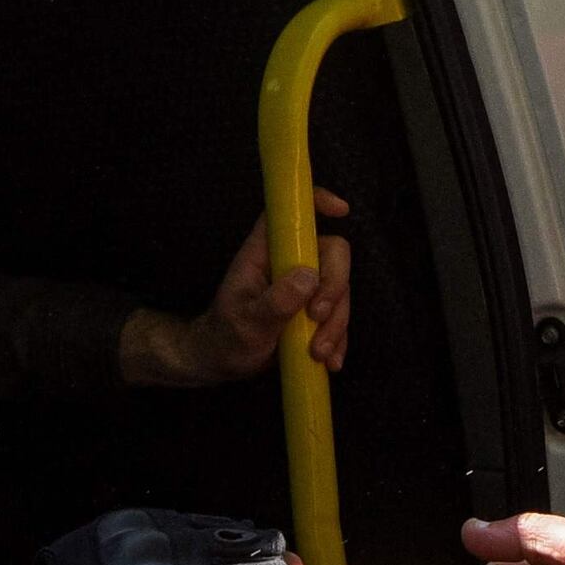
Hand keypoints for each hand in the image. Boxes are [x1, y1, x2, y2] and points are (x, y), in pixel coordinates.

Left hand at [138, 191, 353, 385]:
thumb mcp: (246, 322)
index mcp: (265, 253)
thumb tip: (308, 278)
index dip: (315, 202)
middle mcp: (289, 264)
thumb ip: (275, 302)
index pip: (290, 214)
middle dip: (334, 288)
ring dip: (336, 323)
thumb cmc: (226, 335)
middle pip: (331, 254)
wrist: (224, 362)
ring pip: (340, 290)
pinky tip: (330, 362)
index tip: (341, 210)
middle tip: (318, 318)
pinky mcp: (314, 311)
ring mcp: (305, 288)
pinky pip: (339, 317)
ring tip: (318, 353)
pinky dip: (339, 339)